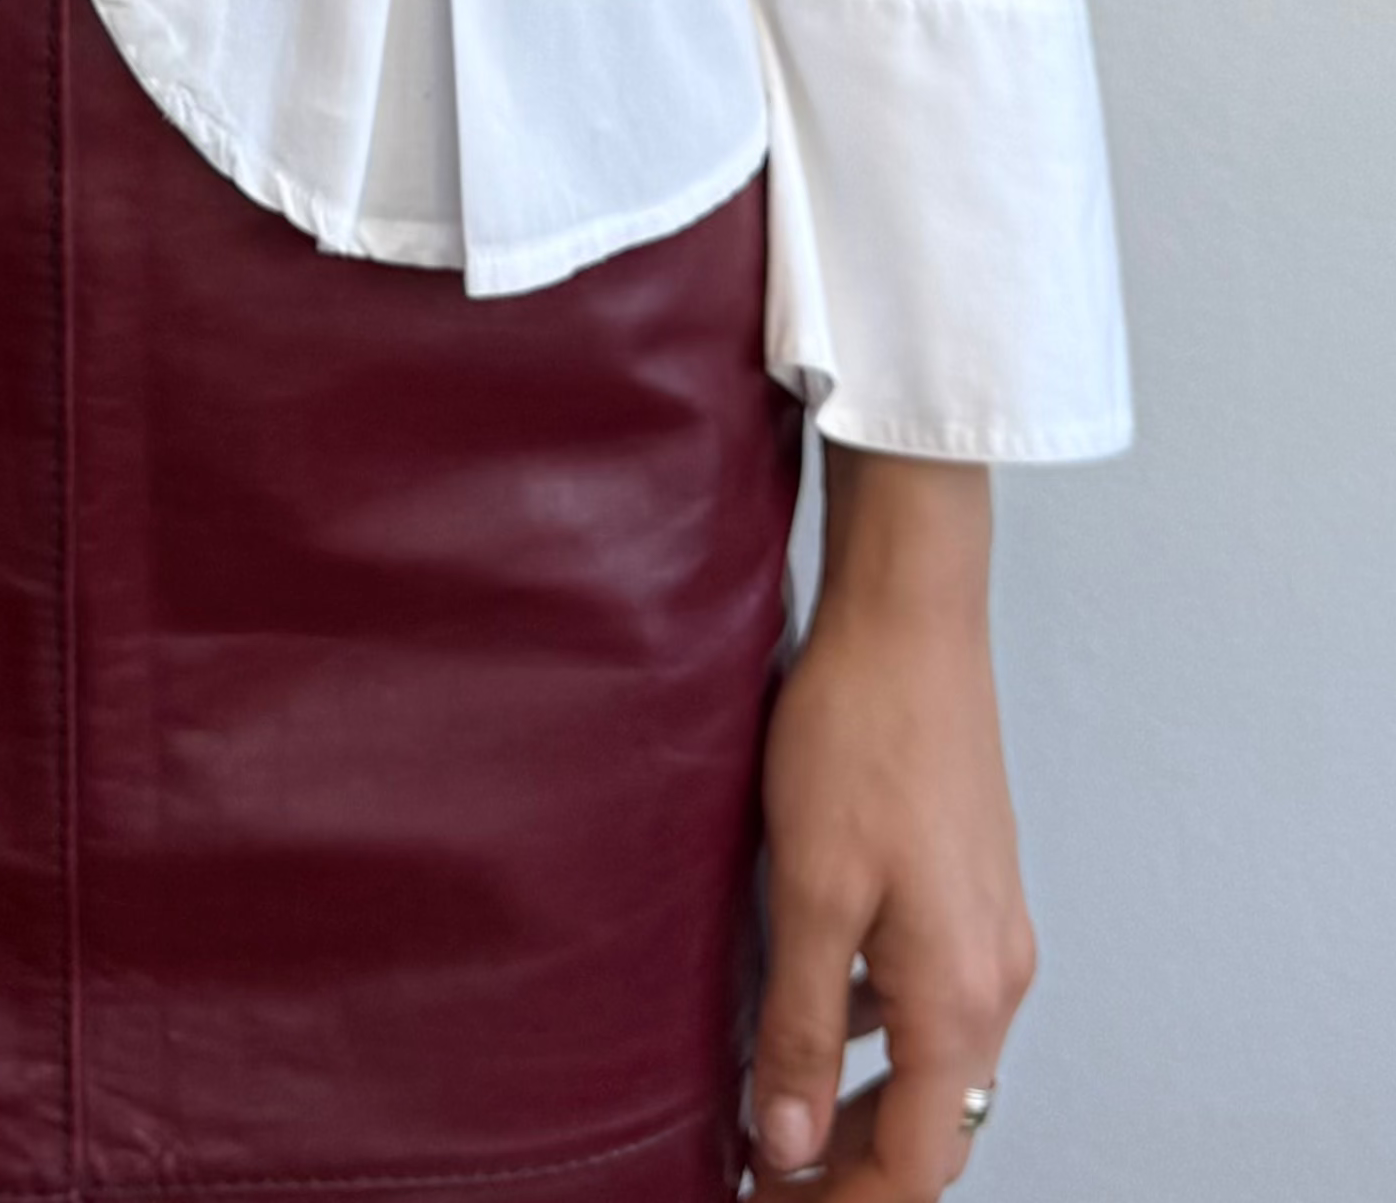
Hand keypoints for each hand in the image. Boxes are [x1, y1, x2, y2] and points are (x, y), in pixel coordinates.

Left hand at [747, 450, 1036, 1197]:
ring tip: (778, 1115)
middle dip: (854, 1165)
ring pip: (933, 1061)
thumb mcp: (809, 889)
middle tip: (769, 1179)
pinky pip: (930, 997)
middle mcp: (994, 977)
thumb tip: (786, 1143)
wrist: (913, 619)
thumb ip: (800, 1024)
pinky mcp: (971, 887)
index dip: (846, 1202)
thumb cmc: (861, 736)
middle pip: (935, 1123)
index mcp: (960, 996)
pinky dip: (875, 1033)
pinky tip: (815, 1012)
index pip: (919, 1160)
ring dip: (863, 1103)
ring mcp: (989, 930)